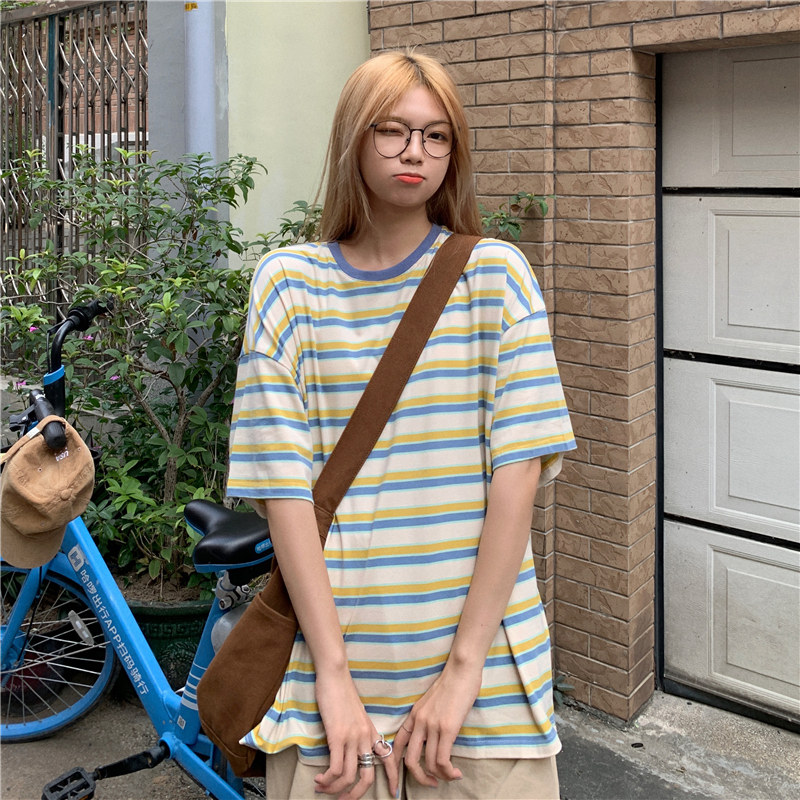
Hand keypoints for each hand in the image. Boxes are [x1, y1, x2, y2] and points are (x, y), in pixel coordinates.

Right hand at [313, 667, 398, 799]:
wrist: (336, 675)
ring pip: (349, 777)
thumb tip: (353, 746)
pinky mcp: (337, 736)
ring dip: (335, 789)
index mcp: (371, 731)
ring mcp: (352, 737)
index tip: (393, 792)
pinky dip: (328, 779)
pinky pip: (336, 768)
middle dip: (357, 795)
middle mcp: (365, 737)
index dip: (393, 777)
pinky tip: (320, 780)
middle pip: (368, 777)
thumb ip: (359, 730)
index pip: (388, 758)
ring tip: (324, 789)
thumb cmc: (342, 691)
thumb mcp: (357, 714)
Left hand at [391, 663, 481, 789]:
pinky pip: (443, 760)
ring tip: (450, 776)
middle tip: (431, 783)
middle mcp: (419, 722)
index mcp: (414, 716)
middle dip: (419, 778)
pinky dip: (448, 772)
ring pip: (429, 763)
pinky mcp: (447, 728)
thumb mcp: (432, 702)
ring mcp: (432, 726)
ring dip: (440, 776)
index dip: (396, 766)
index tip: (399, 781)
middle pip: (410, 760)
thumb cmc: (451, 684)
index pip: (398, 745)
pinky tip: (456, 772)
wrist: (461, 670)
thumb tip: (432, 739)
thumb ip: (428, 719)